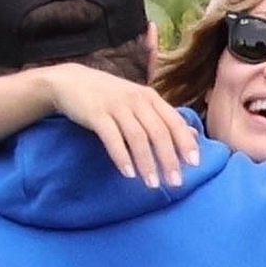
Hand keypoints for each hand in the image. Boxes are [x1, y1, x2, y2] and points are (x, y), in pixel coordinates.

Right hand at [46, 66, 199, 187]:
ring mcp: (116, 106)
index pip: (173, 121)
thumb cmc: (109, 97)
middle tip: (175, 183)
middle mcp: (136, 99)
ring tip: (152, 184)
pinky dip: (122, 157)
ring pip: (137, 137)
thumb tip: (192, 135)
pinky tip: (128, 174)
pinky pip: (112, 138)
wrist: (71, 82)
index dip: (185, 143)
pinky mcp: (96, 114)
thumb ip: (164, 118)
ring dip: (146, 163)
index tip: (194, 165)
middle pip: (158, 132)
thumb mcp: (140, 103)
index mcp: (150, 97)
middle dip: (168, 159)